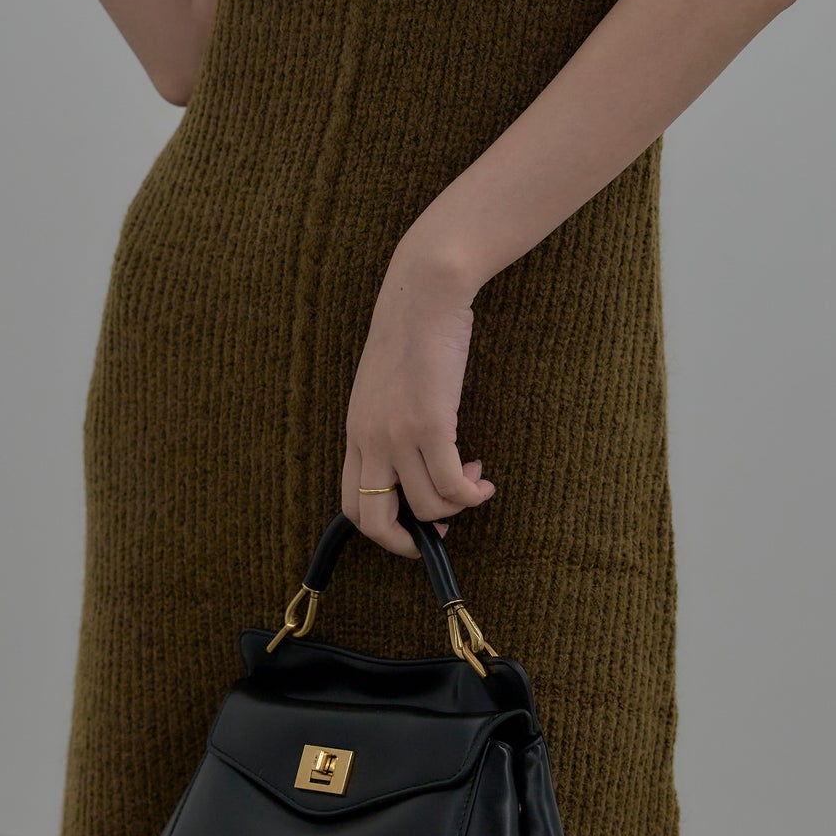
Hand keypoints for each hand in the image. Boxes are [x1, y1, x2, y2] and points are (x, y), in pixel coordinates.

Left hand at [342, 245, 496, 559]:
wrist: (422, 294)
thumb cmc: (410, 333)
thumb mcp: (383, 388)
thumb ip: (389, 426)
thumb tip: (415, 466)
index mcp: (356, 432)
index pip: (352, 506)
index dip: (384, 530)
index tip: (416, 522)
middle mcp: (370, 440)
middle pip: (375, 522)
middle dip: (410, 541)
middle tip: (443, 530)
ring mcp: (398, 434)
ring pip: (428, 506)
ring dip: (458, 506)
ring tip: (475, 483)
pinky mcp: (430, 423)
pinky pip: (452, 485)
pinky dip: (472, 494)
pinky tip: (483, 480)